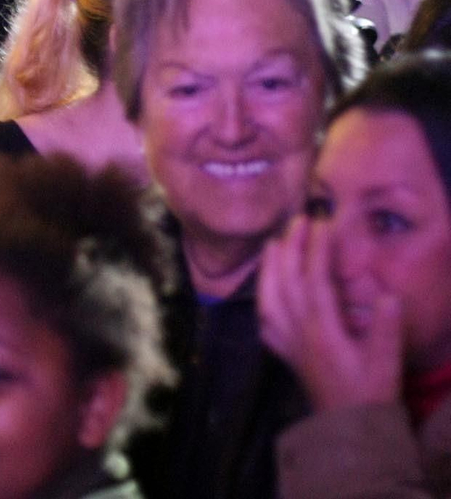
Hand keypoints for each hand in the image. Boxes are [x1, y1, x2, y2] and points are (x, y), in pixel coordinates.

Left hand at [258, 215, 403, 410]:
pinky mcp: (284, 353)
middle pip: (287, 281)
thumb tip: (387, 295)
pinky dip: (262, 296)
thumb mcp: (386, 362)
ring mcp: (287, 342)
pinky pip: (265, 318)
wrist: (349, 430)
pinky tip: (265, 288)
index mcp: (323, 330)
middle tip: (298, 219)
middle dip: (291, 247)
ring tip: (274, 242)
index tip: (324, 223)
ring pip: (269, 295)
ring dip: (270, 266)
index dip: (318, 250)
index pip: (315, 280)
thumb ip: (385, 328)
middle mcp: (298, 332)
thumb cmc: (371, 395)